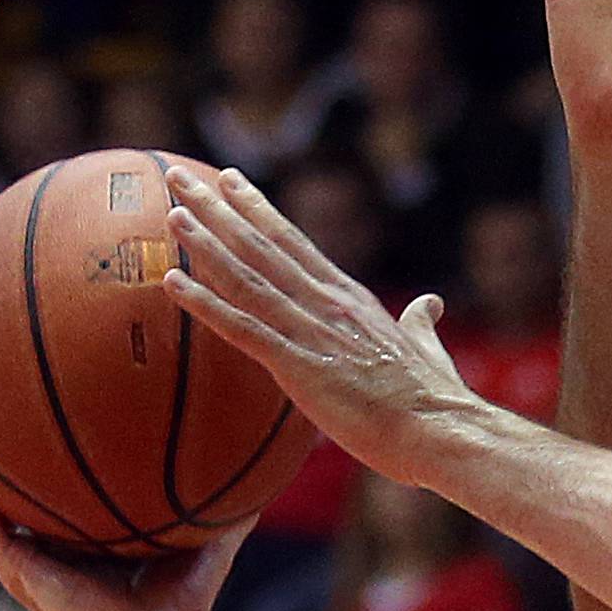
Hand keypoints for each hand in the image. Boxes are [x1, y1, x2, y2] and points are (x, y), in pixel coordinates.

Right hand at [0, 413, 247, 610]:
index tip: (24, 418)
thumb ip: (226, 506)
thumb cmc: (179, 610)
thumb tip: (263, 468)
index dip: (32, 460)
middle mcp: (43, 552)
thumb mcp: (203, 540)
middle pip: (0, 492)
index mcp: (77, 545)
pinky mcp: (16, 570)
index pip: (47, 495)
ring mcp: (23, 562)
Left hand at [162, 168, 476, 479]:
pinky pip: (240, 328)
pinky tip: (171, 283)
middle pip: (262, 244)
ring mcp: (311, 330)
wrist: (440, 431)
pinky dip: (204, 303)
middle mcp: (325, 302)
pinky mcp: (298, 365)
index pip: (293, 242)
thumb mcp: (426, 349)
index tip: (229, 181)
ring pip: (246, 276)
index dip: (257, 210)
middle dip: (217, 208)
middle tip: (178, 179)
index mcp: (348, 298)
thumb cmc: (432, 401)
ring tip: (172, 214)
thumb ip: (419, 323)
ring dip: (205, 244)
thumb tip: (429, 303)